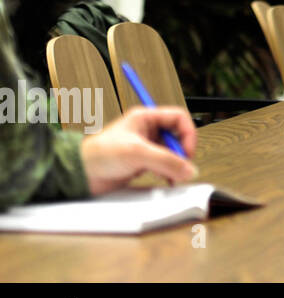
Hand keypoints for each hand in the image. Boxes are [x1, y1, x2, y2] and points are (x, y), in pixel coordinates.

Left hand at [80, 106, 198, 194]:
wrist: (79, 174)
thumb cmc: (98, 154)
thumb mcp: (137, 153)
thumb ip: (166, 161)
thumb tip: (189, 169)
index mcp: (146, 118)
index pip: (179, 118)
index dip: (187, 133)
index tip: (187, 152)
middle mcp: (147, 131)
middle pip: (177, 137)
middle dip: (181, 153)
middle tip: (181, 167)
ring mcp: (145, 147)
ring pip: (172, 152)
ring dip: (175, 164)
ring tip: (173, 176)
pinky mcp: (141, 162)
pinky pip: (163, 165)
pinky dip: (168, 172)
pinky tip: (165, 179)